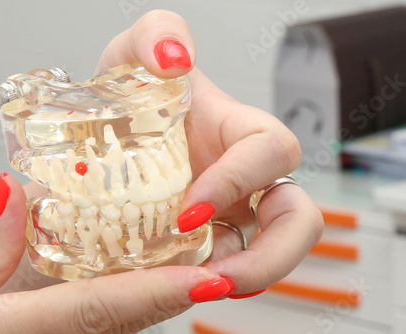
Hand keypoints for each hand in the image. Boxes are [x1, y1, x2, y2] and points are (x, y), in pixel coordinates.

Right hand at [0, 173, 220, 332]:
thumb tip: (12, 192)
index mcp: (25, 331)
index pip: (104, 307)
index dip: (159, 292)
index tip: (205, 278)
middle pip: (131, 316)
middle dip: (179, 291)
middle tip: (219, 257)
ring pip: (127, 321)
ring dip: (164, 294)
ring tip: (199, 258)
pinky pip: (110, 323)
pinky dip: (138, 299)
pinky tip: (151, 273)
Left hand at [97, 10, 323, 298]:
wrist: (106, 139)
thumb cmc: (128, 97)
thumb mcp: (132, 57)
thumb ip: (157, 35)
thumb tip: (174, 58)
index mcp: (238, 132)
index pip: (272, 152)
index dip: (240, 181)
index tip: (188, 210)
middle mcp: (245, 177)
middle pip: (299, 219)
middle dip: (274, 255)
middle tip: (220, 277)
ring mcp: (232, 213)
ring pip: (269, 254)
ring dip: (243, 278)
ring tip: (198, 289)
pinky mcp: (211, 242)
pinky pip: (226, 268)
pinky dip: (208, 283)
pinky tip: (177, 286)